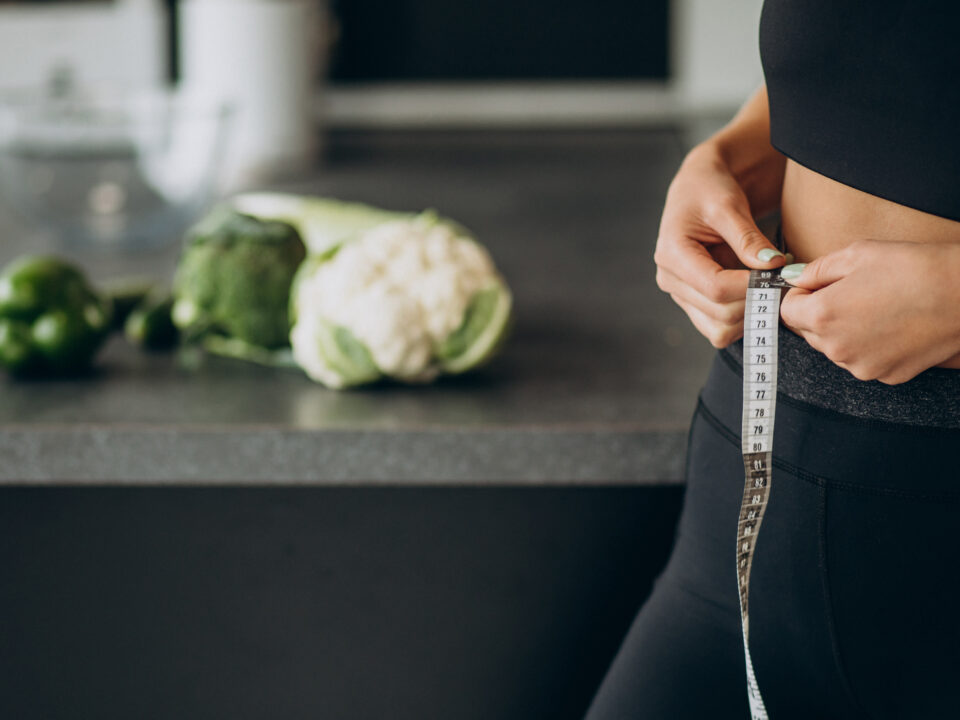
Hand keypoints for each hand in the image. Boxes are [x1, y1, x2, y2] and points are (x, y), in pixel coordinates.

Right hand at [655, 144, 786, 347]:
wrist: (699, 188)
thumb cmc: (710, 189)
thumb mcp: (729, 205)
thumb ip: (748, 238)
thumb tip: (773, 266)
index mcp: (671, 254)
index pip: (715, 287)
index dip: (752, 287)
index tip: (782, 275)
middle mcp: (670, 280)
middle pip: (719, 313)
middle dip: (758, 302)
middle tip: (786, 282)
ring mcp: (681, 294)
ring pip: (720, 330)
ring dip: (752, 316)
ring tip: (773, 288)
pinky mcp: (695, 303)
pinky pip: (721, 328)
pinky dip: (745, 319)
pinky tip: (760, 294)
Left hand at [780, 239, 959, 383]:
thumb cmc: (912, 268)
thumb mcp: (856, 255)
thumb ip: (816, 270)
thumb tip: (794, 278)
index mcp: (821, 316)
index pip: (787, 311)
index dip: (799, 295)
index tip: (817, 285)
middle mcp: (836, 348)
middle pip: (808, 332)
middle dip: (820, 313)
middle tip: (853, 292)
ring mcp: (861, 366)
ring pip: (835, 348)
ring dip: (843, 331)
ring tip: (876, 307)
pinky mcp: (885, 376)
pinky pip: (862, 360)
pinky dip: (868, 345)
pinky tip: (892, 325)